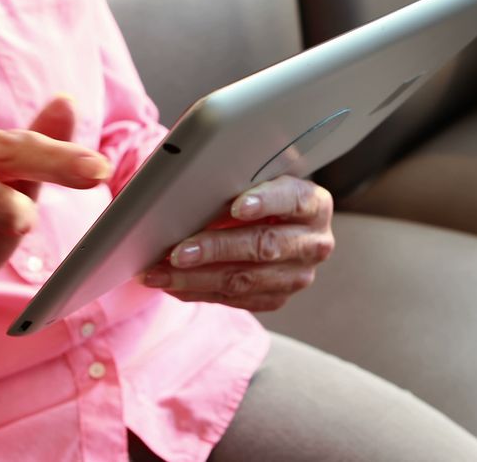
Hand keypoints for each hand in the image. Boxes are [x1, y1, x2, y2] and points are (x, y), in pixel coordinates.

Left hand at [141, 176, 334, 310]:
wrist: (276, 223)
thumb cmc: (258, 192)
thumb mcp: (258, 178)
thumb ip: (238, 177)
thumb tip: (191, 180)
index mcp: (314, 204)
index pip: (293, 200)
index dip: (266, 202)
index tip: (237, 206)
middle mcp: (313, 243)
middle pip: (264, 247)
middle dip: (216, 249)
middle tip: (177, 252)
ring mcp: (297, 275)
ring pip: (245, 280)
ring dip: (197, 278)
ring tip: (161, 274)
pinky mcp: (278, 298)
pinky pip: (235, 299)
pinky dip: (198, 292)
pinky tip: (172, 285)